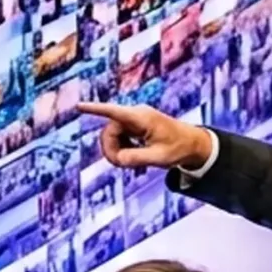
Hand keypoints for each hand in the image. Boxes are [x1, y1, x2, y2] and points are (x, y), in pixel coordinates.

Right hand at [79, 100, 214, 174]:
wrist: (192, 143)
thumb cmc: (179, 148)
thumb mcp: (159, 158)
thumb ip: (136, 159)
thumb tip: (117, 159)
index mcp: (142, 118)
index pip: (114, 112)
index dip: (95, 110)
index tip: (79, 106)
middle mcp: (136, 115)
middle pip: (109, 130)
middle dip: (111, 149)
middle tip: (120, 165)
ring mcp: (134, 120)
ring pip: (112, 135)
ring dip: (117, 150)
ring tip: (133, 162)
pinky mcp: (134, 126)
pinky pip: (119, 137)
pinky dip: (122, 149)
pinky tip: (134, 157)